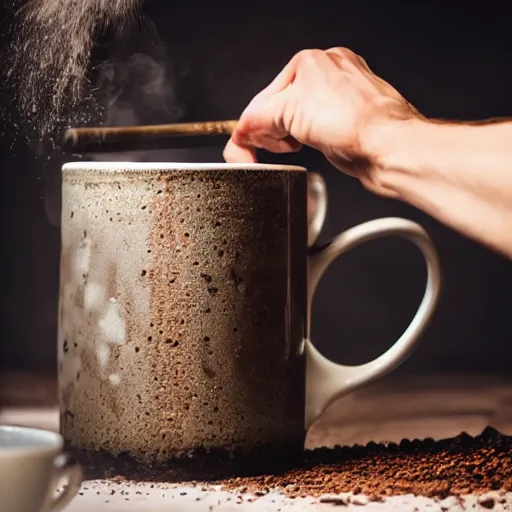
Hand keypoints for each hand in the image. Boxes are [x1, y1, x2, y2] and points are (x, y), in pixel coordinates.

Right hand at [224, 48, 422, 196]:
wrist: (390, 149)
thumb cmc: (356, 124)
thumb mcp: (290, 114)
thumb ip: (257, 121)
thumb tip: (242, 132)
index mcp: (310, 63)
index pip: (264, 98)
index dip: (252, 127)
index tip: (245, 150)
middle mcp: (328, 73)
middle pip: (279, 108)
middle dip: (274, 132)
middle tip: (281, 146)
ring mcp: (342, 95)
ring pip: (297, 120)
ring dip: (289, 137)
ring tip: (300, 145)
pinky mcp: (350, 118)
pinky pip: (315, 129)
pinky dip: (308, 140)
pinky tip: (316, 145)